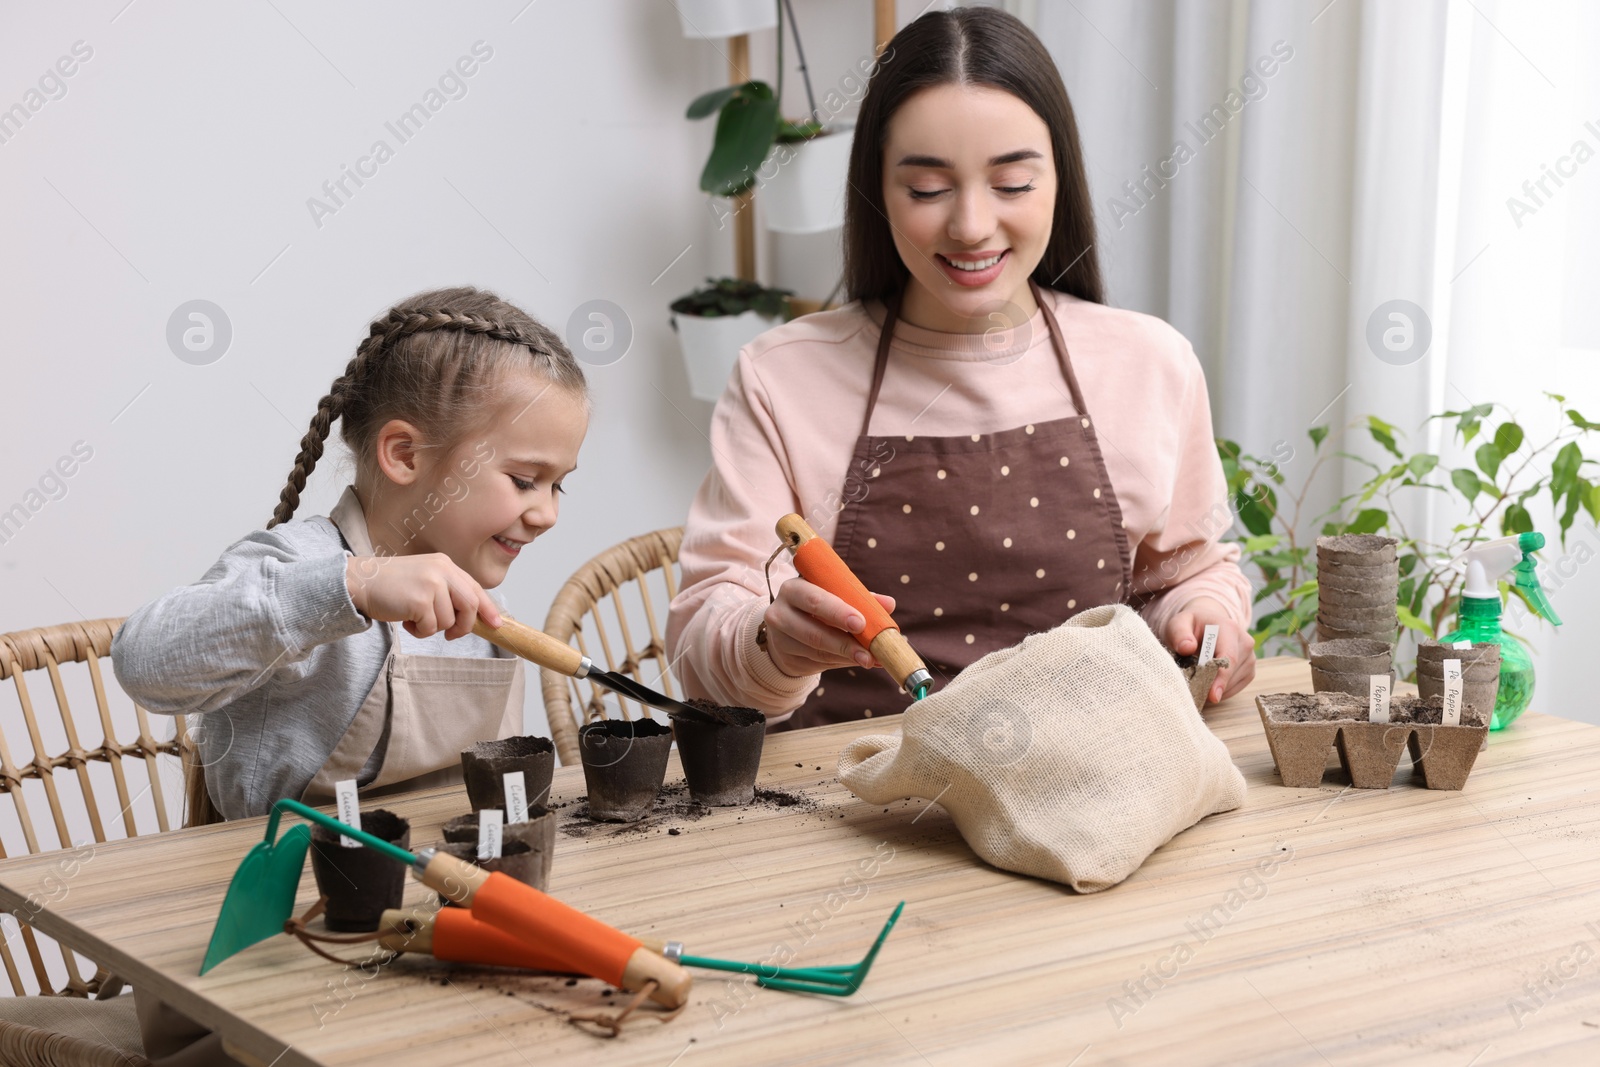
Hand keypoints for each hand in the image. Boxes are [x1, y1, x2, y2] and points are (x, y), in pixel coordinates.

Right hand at [345, 553, 502, 639]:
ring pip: (448, 621)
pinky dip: (419, 631)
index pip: (475, 588)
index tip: (496, 624)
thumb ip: (447, 591)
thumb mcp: (425, 579)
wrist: (360, 582)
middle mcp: (442, 571)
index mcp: (445, 565)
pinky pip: (430, 628)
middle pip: (470, 606)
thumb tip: (472, 616)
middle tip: (450, 634)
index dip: (488, 608)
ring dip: (431, 628)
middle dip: (463, 626)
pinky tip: (405, 619)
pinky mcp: (419, 600)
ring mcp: (431, 584)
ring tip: (413, 617)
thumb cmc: (392, 585)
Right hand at [761, 577, 896, 677]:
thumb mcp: (834, 595)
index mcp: (794, 589)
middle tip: (869, 651)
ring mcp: (780, 639)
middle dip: (844, 642)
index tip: (860, 623)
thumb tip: (889, 604)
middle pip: (814, 632)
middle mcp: (780, 613)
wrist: (787, 627)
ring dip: (847, 656)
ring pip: (817, 651)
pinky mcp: (786, 658)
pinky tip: (857, 661)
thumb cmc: (817, 606)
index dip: (838, 612)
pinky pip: (817, 663)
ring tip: (871, 659)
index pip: (814, 600)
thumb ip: (859, 598)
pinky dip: (841, 663)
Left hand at [1166, 597, 1255, 703]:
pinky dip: (1221, 691)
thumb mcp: (1178, 624)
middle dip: (1211, 685)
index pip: (1229, 657)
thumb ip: (1179, 634)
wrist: (1205, 624)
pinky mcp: (1249, 670)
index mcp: (1229, 628)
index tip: (1212, 697)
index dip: (1221, 678)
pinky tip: (1207, 684)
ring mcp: (1250, 657)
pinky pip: (1236, 688)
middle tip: (1191, 689)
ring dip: (1215, 688)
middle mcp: (1245, 642)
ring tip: (1196, 681)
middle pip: (1231, 673)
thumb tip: (1187, 647)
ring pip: (1233, 683)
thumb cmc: (1190, 625)